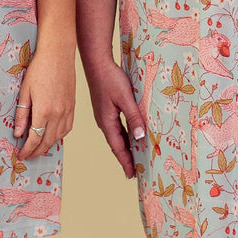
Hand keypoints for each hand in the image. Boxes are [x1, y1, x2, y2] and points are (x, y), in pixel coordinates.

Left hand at [14, 45, 74, 159]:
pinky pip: (67, 128)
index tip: (20, 155)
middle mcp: (58, 114)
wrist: (58, 54)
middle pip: (47, 141)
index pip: (35, 138)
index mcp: (44, 111)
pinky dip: (59, 136)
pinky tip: (52, 136)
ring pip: (59, 136)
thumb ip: (22, 114)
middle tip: (27, 156)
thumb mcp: (24, 91)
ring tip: (38, 148)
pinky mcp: (72, 106)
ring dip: (48, 145)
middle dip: (36, 151)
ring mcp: (67, 110)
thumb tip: (18, 133)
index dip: (27, 150)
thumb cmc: (39, 68)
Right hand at [83, 56, 144, 179]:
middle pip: (116, 144)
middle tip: (135, 171)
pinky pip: (117, 127)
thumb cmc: (110, 79)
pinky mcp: (106, 108)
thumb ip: (133, 117)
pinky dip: (125, 135)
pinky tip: (131, 136)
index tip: (132, 175)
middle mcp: (104, 121)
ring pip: (117, 136)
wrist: (97, 63)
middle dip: (126, 158)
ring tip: (135, 157)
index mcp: (106, 122)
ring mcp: (104, 115)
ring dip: (125, 147)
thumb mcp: (125, 99)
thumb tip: (140, 137)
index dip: (125, 161)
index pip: (117, 147)